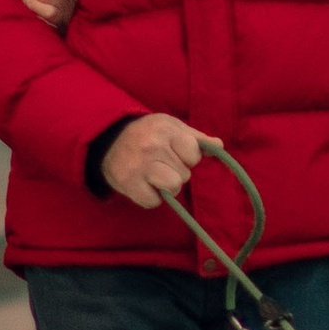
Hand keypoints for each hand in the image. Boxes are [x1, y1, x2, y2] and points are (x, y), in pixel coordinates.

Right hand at [99, 112, 214, 206]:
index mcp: (166, 129)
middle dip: (177, 172)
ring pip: (173, 188)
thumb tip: (219, 146)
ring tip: (156, 176)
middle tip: (161, 164)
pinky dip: (150, 198)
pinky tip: (143, 184)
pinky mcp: (127, 183)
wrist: (109, 140)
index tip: (176, 153)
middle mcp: (152, 146)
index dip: (188, 158)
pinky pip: (153, 202)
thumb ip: (196, 138)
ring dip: (167, 188)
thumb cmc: (149, 134)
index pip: (194, 155)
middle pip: (184, 174)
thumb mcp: (172, 127)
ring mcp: (138, 165)